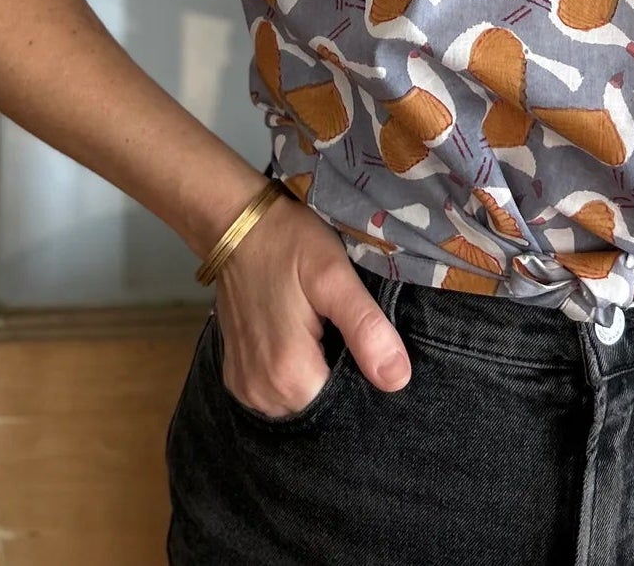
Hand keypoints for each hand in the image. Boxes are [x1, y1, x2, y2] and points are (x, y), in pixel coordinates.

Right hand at [212, 190, 412, 417]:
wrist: (236, 225)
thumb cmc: (289, 243)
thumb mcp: (334, 275)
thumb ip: (365, 328)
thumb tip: (398, 379)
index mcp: (289, 375)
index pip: (344, 409)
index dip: (364, 382)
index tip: (370, 348)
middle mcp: (262, 394)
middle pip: (321, 409)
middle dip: (341, 380)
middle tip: (349, 335)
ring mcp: (245, 388)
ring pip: (299, 405)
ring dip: (317, 379)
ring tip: (328, 336)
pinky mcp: (236, 378)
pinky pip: (277, 395)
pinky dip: (295, 377)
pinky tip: (305, 343)